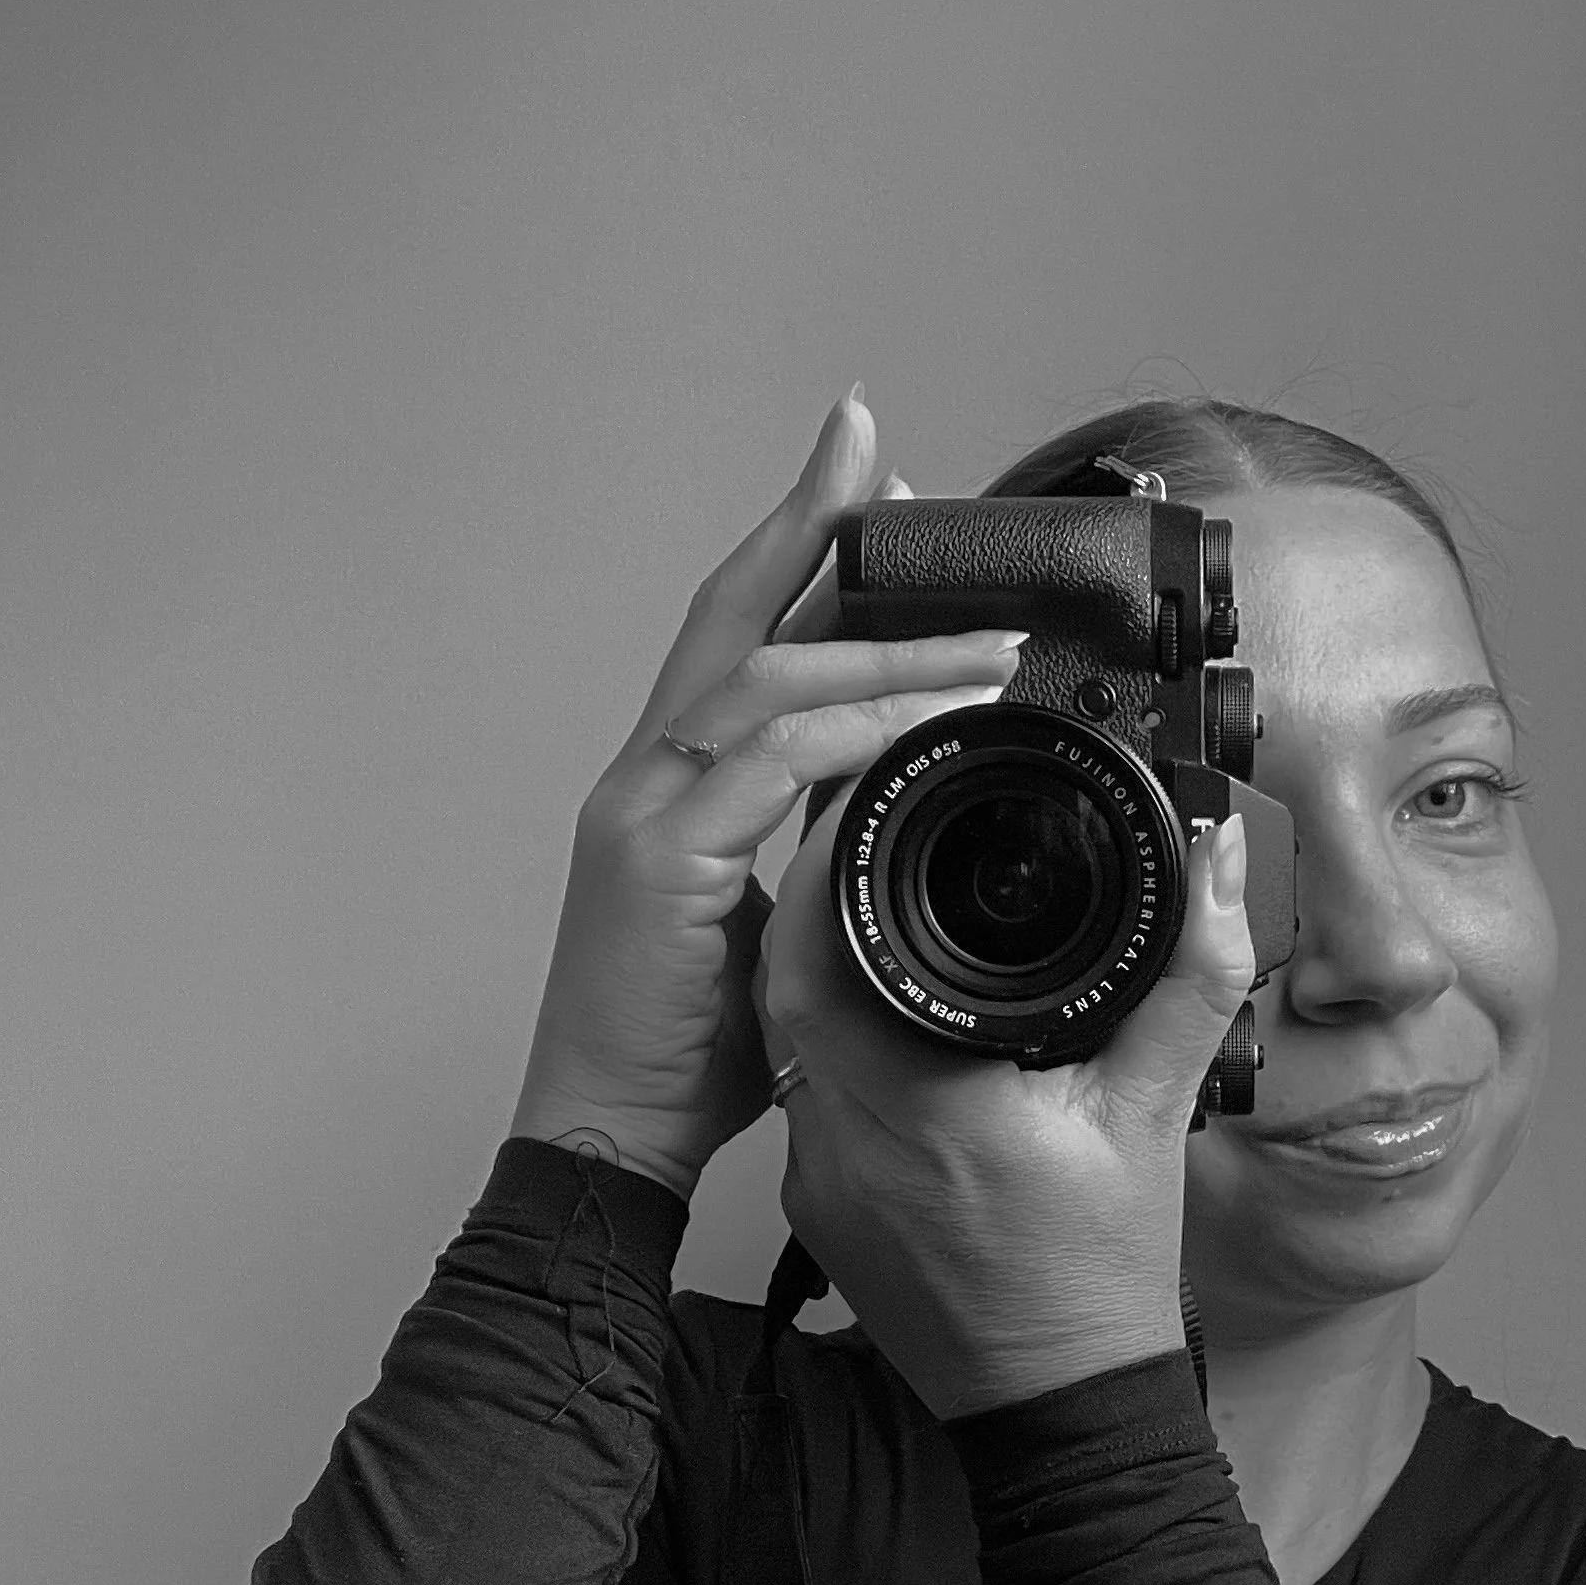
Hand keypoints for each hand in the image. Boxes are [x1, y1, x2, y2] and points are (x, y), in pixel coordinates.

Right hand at [508, 391, 1025, 1197]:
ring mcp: (640, 810)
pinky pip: (768, 762)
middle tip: (877, 447)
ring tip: (979, 634)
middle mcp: (644, 775)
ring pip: (764, 677)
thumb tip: (885, 807)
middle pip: (730, 613)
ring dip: (877, 644)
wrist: (607, 1137)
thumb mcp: (775, 929)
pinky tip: (923, 715)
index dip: (793, 547)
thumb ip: (814, 852)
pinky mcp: (654, 860)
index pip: (736, 634)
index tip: (861, 474)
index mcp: (671, 784)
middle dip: (808, 521)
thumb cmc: (685, 1052)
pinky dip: (853, 728)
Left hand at [758, 802, 1254, 1418]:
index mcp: (922, 1102)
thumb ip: (1192, 971)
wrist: (1059, 1401)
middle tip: (871, 848)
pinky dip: (834, 1051)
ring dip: (821, 976)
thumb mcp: (1155, 1108)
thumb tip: (1220, 860)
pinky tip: (887, 1035)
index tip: (867, 812)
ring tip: (881, 925)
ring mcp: (819, 1182)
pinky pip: (804, 1100)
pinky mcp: (815, 1213)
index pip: (817, 950)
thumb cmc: (1102, 1271)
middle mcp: (846, 1140)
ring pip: (786, 1040)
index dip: (826, 867)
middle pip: (784, 982)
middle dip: (818, 905)